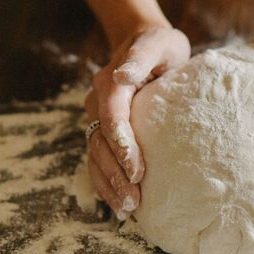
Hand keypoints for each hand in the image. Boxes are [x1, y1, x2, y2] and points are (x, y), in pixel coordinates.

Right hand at [84, 26, 190, 218]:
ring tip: (127, 210)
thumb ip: (141, 57)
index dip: (121, 144)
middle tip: (134, 200)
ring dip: (109, 184)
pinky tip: (119, 205)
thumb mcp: (157, 44)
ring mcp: (97, 118)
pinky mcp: (103, 131)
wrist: (143, 44)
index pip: (111, 116)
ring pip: (95, 156)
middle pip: (100, 142)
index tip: (137, 170)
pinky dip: (106, 183)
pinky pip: (98, 160)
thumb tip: (122, 75)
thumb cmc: (158, 46)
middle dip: (115, 174)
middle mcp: (98, 102)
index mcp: (111, 82)